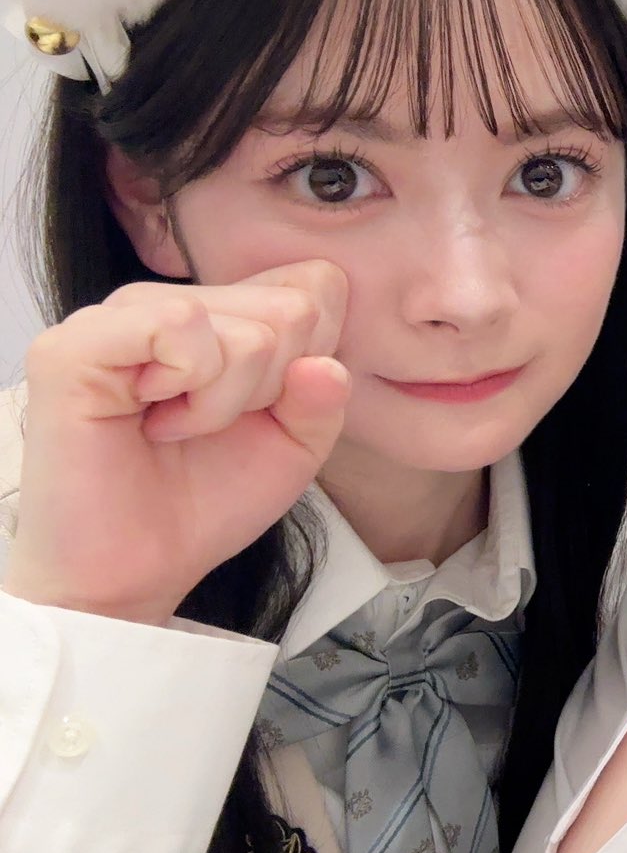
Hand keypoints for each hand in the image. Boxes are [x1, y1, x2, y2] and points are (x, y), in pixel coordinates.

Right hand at [3, 262, 350, 624]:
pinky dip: (190, 390)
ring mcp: (117, 316)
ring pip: (247, 328)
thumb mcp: (296, 447)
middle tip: (211, 425)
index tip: (263, 409)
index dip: (312, 358)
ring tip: (177, 427)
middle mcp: (167, 302)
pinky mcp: (74, 345)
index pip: (317, 285)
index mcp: (218, 312)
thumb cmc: (208, 501)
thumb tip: (325, 364)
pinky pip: (178, 324)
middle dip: (272, 387)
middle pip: (292, 306)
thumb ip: (325, 399)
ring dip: (229, 401)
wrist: (143, 567)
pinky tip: (153, 420)